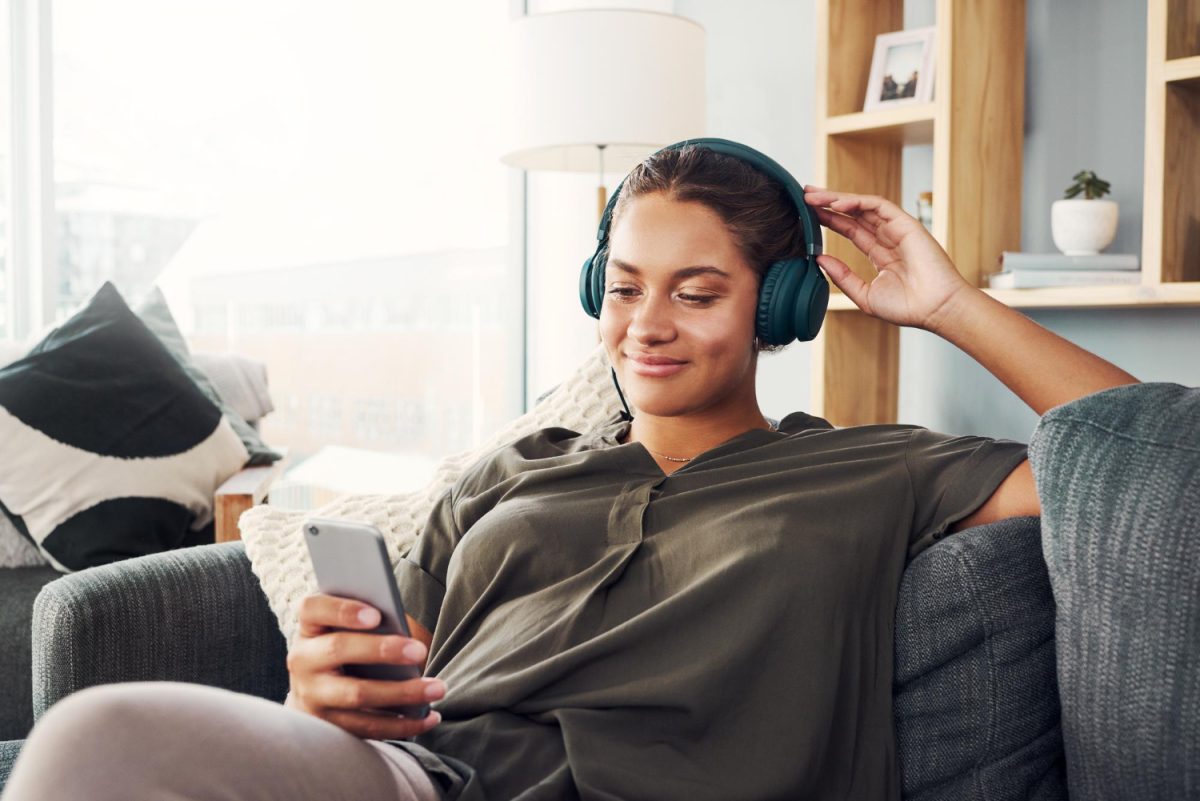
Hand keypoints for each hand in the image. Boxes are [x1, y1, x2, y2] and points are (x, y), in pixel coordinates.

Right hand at [285, 593, 444, 739]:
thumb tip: (401, 627)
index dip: (343, 610)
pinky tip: (429, 717)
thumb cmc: (348, 643)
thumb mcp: (348, 626)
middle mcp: (303, 660)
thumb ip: (369, 620)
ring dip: (402, 693)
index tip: (376, 614)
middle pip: (338, 649)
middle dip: (382, 650)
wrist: (317, 688)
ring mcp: (312, 695)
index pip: (313, 609)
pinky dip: (402, 725)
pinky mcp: (329, 725)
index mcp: (309, 627)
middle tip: (419, 651)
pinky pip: (367, 727)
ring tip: (436, 688)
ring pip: (357, 694)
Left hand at [803, 186, 974, 331]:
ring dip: (837, 198)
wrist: (934, 309)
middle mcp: (888, 238)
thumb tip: (819, 258)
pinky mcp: (906, 224)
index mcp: (880, 253)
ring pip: (863, 206)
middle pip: (854, 213)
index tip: (807, 214)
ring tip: (813, 195)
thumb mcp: (864, 295)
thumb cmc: (907, 307)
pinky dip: (857, 202)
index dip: (829, 219)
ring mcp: (897, 229)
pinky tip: (837, 204)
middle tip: (805, 195)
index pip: (850, 230)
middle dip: (828, 203)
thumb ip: (842, 276)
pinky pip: (878, 205)